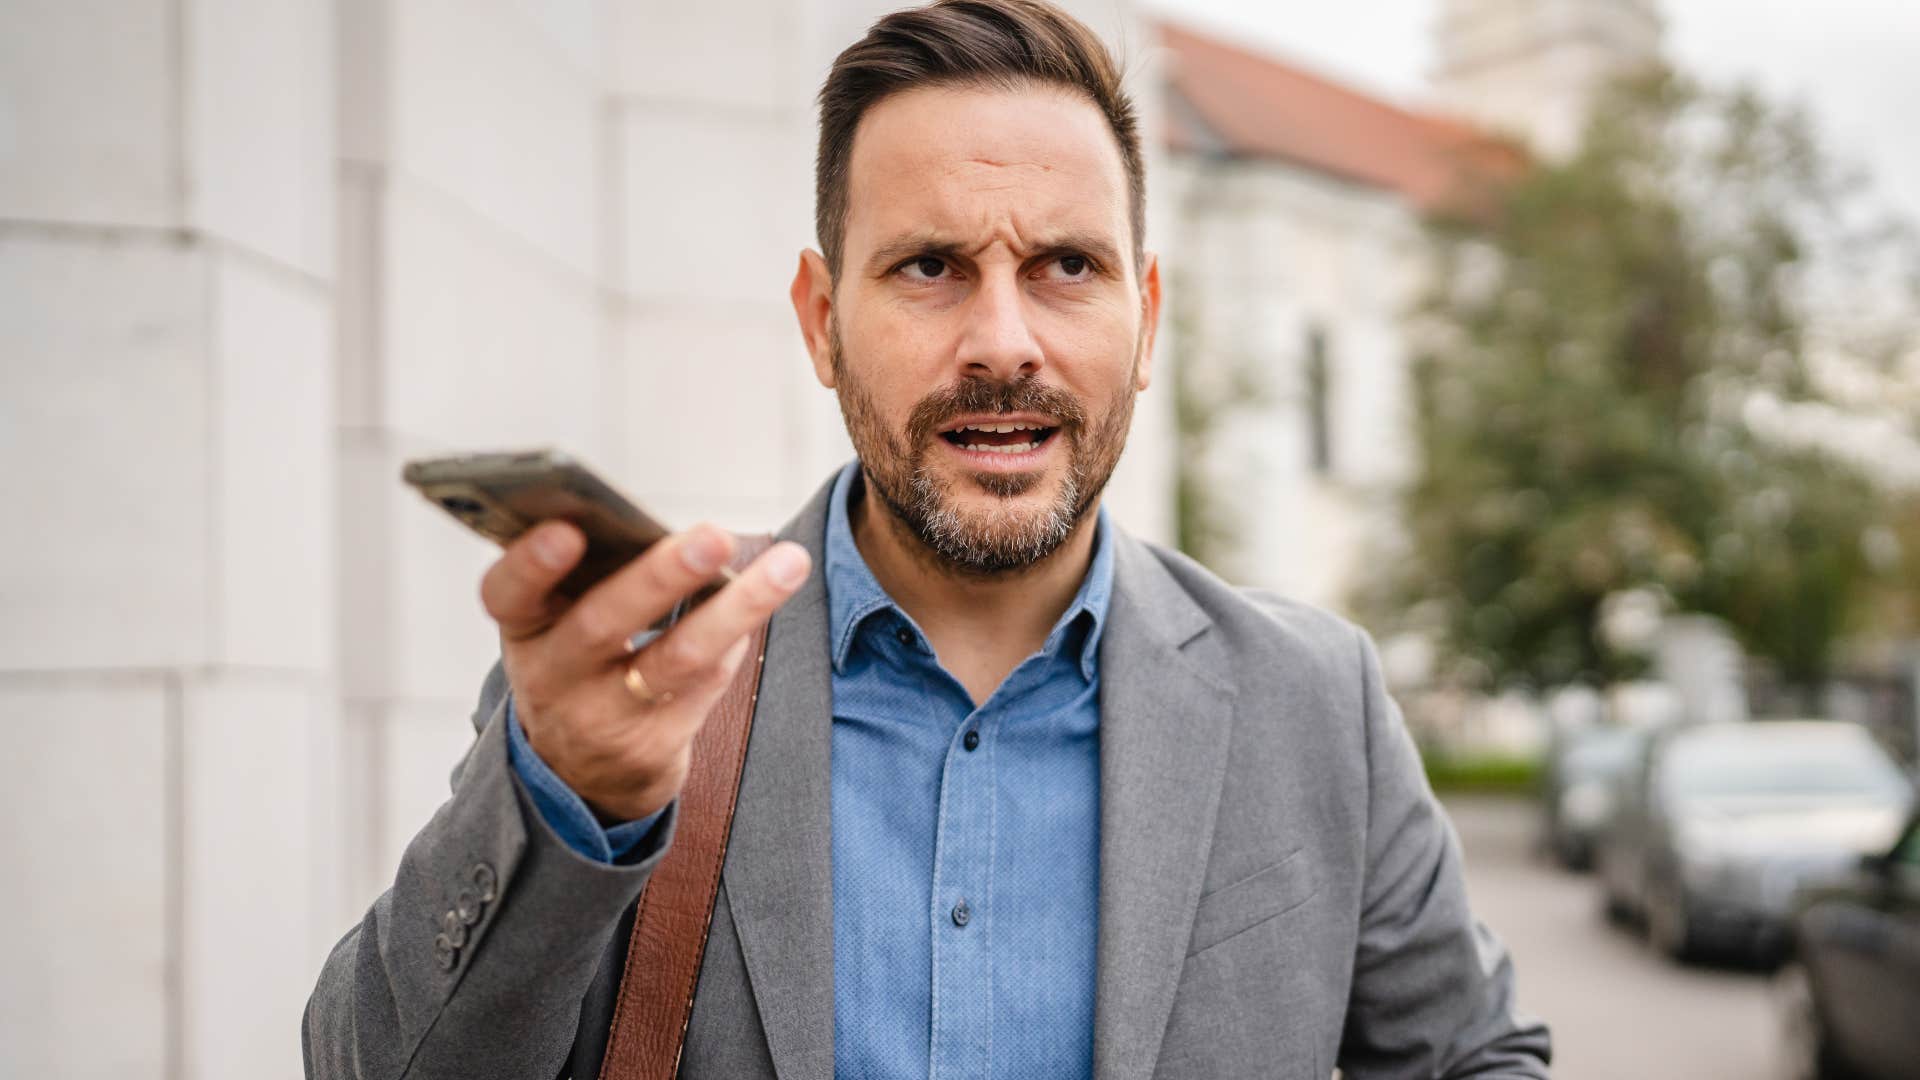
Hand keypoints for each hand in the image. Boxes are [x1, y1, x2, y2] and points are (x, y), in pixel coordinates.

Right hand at [481, 522, 811, 821]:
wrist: (579, 772)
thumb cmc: (578, 662)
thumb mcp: (558, 625)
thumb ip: (591, 577)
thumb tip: (672, 525)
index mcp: (524, 629)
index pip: (508, 594)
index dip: (531, 564)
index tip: (566, 530)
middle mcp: (553, 678)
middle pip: (603, 623)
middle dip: (661, 576)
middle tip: (714, 535)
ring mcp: (602, 719)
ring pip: (677, 659)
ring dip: (738, 608)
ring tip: (788, 564)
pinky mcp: (652, 748)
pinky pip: (705, 684)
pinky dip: (736, 637)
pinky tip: (763, 598)